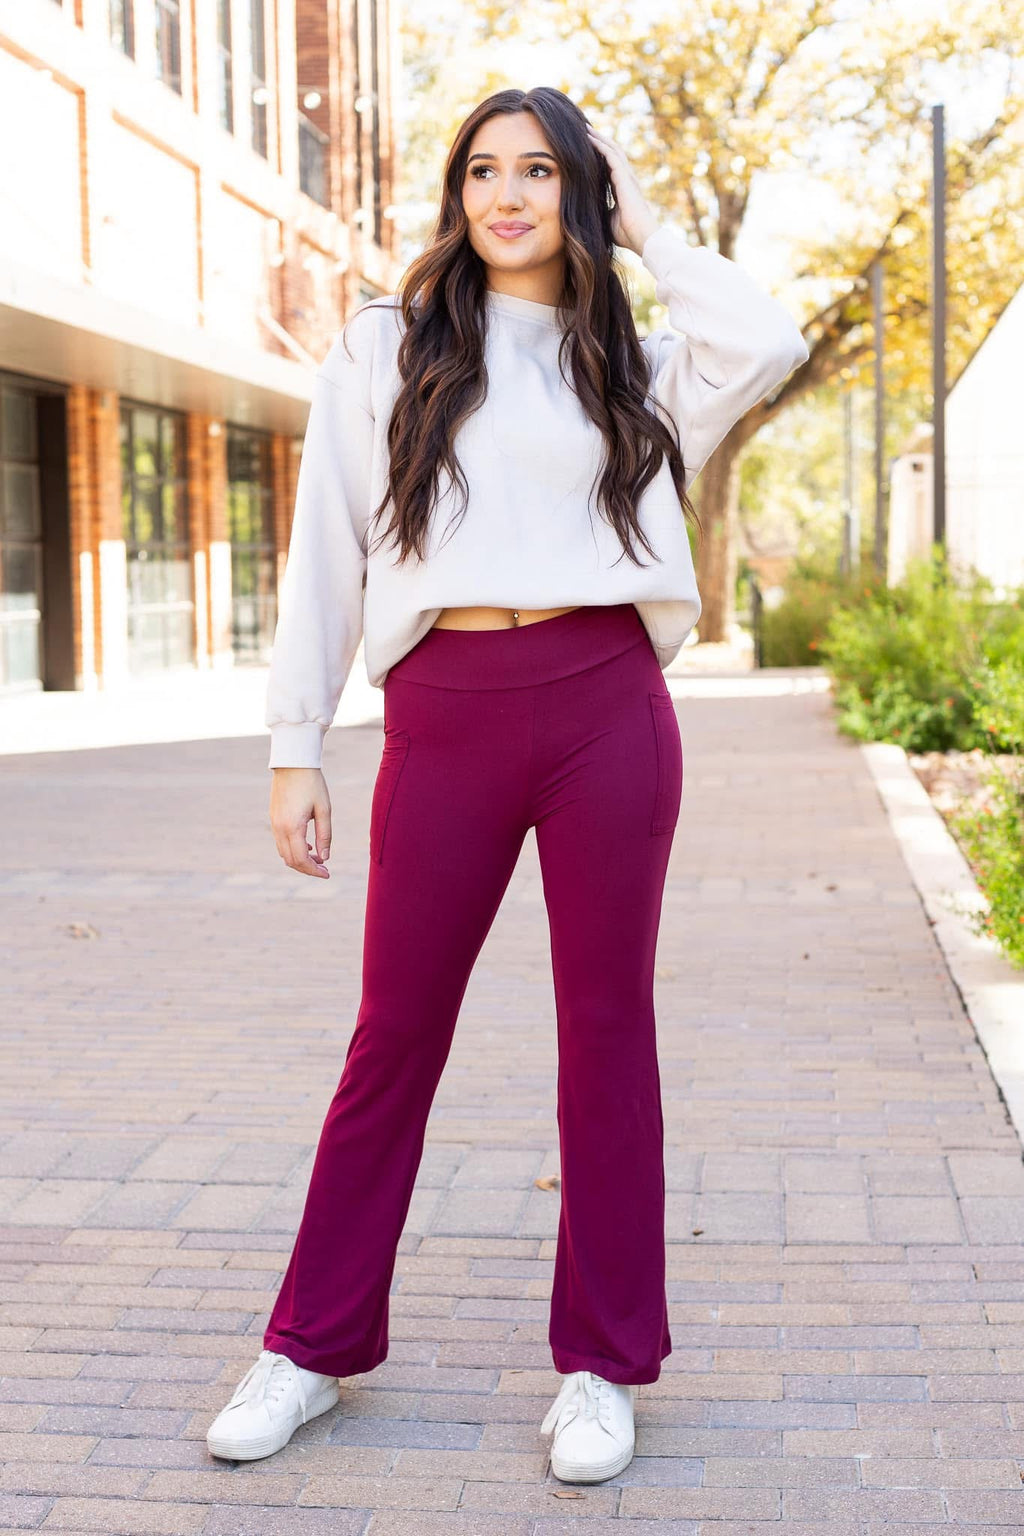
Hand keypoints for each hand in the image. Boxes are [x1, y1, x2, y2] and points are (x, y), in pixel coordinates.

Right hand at [270, 767, 331, 878]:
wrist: (293, 763)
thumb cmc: (312, 784)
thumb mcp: (324, 809)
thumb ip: (325, 835)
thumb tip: (325, 857)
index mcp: (293, 827)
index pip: (301, 860)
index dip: (314, 871)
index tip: (327, 873)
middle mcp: (279, 828)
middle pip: (291, 860)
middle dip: (308, 868)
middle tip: (324, 868)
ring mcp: (274, 824)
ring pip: (284, 853)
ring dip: (300, 860)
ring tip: (318, 857)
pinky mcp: (273, 818)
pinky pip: (280, 842)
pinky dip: (292, 849)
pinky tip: (307, 846)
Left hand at [586, 126, 659, 255]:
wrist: (642, 238)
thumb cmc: (627, 234)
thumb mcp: (607, 219)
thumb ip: (600, 210)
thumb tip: (585, 211)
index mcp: (622, 187)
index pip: (609, 166)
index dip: (599, 155)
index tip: (586, 147)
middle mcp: (626, 178)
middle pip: (612, 153)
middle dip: (599, 141)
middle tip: (585, 131)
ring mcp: (627, 176)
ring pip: (612, 150)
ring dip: (599, 138)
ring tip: (586, 128)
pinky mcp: (625, 178)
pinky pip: (611, 156)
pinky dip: (600, 145)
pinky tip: (589, 138)